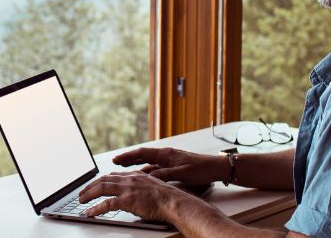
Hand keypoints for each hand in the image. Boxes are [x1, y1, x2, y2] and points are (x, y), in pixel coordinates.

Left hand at [77, 171, 192, 220]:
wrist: (173, 201)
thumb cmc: (166, 198)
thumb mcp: (151, 186)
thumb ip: (140, 187)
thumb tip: (134, 194)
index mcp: (134, 175)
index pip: (112, 175)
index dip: (101, 180)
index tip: (94, 184)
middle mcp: (129, 179)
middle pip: (103, 180)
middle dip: (90, 186)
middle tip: (82, 193)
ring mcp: (127, 189)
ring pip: (101, 188)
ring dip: (88, 194)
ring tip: (81, 201)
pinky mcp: (127, 200)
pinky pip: (106, 204)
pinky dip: (95, 209)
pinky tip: (90, 213)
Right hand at [112, 147, 227, 185]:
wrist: (216, 167)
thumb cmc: (202, 169)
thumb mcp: (182, 173)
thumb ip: (165, 174)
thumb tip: (148, 177)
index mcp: (166, 154)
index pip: (142, 153)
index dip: (128, 156)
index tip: (116, 160)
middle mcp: (166, 155)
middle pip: (143, 156)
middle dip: (128, 159)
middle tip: (114, 162)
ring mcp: (169, 160)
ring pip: (148, 162)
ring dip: (136, 164)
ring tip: (123, 168)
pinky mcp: (173, 166)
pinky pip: (155, 167)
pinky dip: (146, 170)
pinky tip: (141, 175)